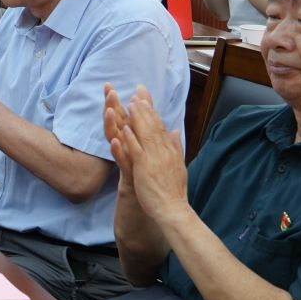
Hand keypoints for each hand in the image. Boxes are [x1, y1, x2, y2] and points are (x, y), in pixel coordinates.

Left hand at [109, 85, 189, 222]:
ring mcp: (153, 159)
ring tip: (130, 103)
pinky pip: (136, 152)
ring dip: (138, 118)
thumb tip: (175, 130)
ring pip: (145, 135)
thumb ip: (175, 145)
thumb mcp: (177, 163)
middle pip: (153, 125)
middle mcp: (163, 151)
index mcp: (169, 149)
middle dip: (145, 107)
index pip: (159, 125)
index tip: (144, 95)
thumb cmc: (173, 189)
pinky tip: (123, 129)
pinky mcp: (144, 169)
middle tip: (137, 90)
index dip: (151, 109)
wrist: (173, 209)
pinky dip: (130, 140)